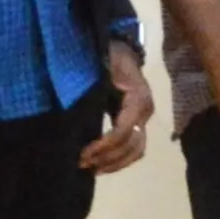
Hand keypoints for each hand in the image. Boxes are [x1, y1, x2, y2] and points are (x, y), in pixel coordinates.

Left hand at [78, 40, 153, 173]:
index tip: (82, 153)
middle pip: (132, 145)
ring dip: (115, 163)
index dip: (104, 146)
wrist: (121, 50)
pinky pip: (134, 147)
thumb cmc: (108, 56)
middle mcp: (145, 112)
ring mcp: (144, 118)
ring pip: (137, 150)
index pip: (124, 131)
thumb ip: (93, 88)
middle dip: (108, 158)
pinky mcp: (137, 122)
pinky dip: (120, 159)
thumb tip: (73, 109)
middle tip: (82, 164)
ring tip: (92, 168)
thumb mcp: (100, 67)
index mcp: (138, 99)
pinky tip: (101, 163)